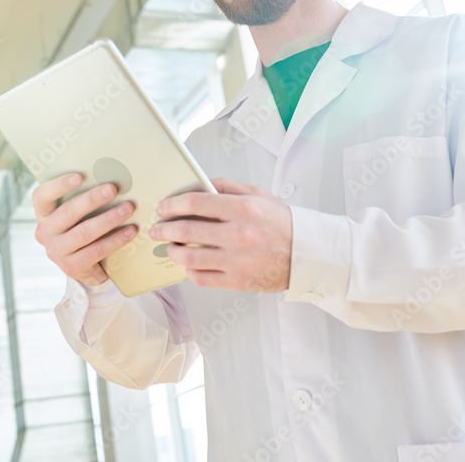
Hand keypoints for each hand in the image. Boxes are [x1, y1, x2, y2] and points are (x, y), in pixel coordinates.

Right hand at [32, 173, 137, 287]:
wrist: (82, 266)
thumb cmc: (81, 227)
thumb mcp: (75, 214)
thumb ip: (81, 197)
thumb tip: (108, 173)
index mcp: (43, 213)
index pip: (41, 196)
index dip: (59, 185)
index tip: (80, 175)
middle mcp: (45, 232)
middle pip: (68, 212)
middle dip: (92, 199)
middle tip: (114, 189)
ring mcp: (56, 251)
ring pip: (84, 232)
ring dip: (109, 219)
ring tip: (128, 208)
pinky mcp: (71, 266)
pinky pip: (97, 250)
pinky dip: (116, 239)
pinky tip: (131, 231)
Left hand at [149, 177, 291, 291]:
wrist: (307, 254)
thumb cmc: (282, 222)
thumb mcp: (257, 194)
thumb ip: (226, 186)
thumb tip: (198, 183)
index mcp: (243, 209)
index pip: (195, 203)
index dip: (172, 205)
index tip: (162, 208)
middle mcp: (238, 235)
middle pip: (186, 230)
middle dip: (164, 229)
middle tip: (157, 229)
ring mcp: (237, 261)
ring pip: (190, 257)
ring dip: (173, 251)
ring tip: (170, 247)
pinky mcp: (238, 282)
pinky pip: (202, 278)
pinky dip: (190, 271)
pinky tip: (189, 264)